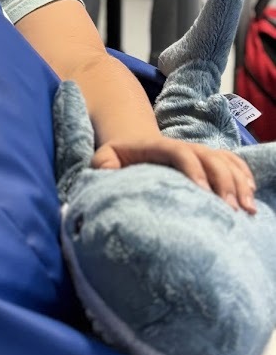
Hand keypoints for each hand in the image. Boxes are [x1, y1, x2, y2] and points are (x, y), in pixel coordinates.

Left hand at [92, 136, 256, 212]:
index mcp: (158, 146)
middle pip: (210, 157)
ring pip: (225, 160)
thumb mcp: (103, 158)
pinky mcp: (207, 161)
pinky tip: (251, 196)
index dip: (194, 170)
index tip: (203, 194)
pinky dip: (244, 175)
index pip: (181, 152)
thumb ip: (103, 165)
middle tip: (232, 210)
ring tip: (248, 210)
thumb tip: (109, 173)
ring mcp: (198, 152)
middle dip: (224, 182)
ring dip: (239, 182)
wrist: (132, 144)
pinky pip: (232, 163)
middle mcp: (183, 146)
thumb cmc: (117, 158)